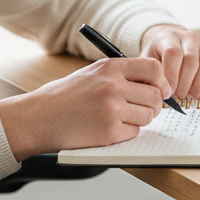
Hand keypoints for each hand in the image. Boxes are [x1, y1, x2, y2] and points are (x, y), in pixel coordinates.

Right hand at [0, 57, 165, 158]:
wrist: (38, 117)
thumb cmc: (65, 95)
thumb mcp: (93, 73)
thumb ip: (122, 74)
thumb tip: (157, 84)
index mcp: (110, 67)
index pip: (154, 68)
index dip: (161, 81)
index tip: (160, 89)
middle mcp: (113, 86)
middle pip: (155, 96)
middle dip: (153, 105)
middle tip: (142, 108)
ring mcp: (111, 110)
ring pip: (148, 116)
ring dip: (140, 119)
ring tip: (120, 117)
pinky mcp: (108, 132)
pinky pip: (134, 132)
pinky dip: (126, 132)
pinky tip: (109, 127)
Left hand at [140, 25, 199, 100]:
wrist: (169, 45)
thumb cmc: (157, 57)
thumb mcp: (147, 61)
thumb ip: (150, 73)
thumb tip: (157, 91)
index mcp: (169, 37)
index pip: (173, 53)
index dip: (172, 75)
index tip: (168, 92)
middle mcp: (189, 38)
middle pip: (191, 59)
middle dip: (185, 82)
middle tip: (179, 96)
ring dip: (199, 84)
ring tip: (190, 97)